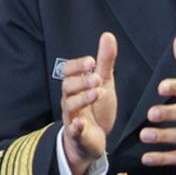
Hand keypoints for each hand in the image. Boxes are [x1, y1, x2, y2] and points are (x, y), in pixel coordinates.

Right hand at [61, 32, 117, 174]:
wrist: (95, 139)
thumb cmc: (97, 108)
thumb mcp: (104, 82)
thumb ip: (105, 61)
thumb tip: (108, 35)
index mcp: (76, 86)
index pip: (68, 71)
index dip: (77, 66)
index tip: (91, 61)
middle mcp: (70, 100)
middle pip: (67, 87)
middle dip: (81, 81)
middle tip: (97, 79)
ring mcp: (72, 117)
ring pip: (70, 106)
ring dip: (82, 99)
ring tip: (97, 93)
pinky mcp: (77, 135)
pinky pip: (72, 131)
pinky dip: (75, 127)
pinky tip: (81, 123)